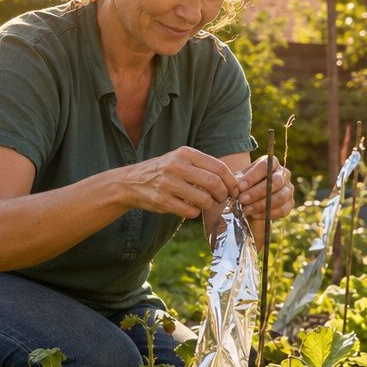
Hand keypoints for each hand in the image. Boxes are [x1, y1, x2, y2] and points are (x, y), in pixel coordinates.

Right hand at [124, 147, 239, 218]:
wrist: (131, 182)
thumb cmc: (165, 171)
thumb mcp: (181, 159)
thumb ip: (204, 166)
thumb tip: (234, 180)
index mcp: (186, 154)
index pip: (219, 168)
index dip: (232, 182)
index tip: (235, 190)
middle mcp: (177, 166)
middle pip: (214, 183)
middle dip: (223, 194)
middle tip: (222, 198)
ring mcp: (168, 184)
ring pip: (204, 200)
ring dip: (209, 205)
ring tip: (205, 203)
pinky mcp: (162, 200)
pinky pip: (190, 211)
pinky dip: (194, 212)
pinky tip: (189, 208)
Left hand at [236, 155, 293, 220]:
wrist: (252, 197)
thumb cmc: (245, 184)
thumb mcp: (240, 179)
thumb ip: (239, 181)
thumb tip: (238, 187)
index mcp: (272, 163)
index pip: (265, 166)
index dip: (252, 176)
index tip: (240, 186)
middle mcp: (284, 174)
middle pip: (275, 181)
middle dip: (257, 192)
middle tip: (242, 199)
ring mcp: (289, 189)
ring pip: (280, 197)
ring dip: (261, 205)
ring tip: (246, 209)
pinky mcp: (290, 203)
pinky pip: (282, 210)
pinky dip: (267, 214)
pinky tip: (254, 215)